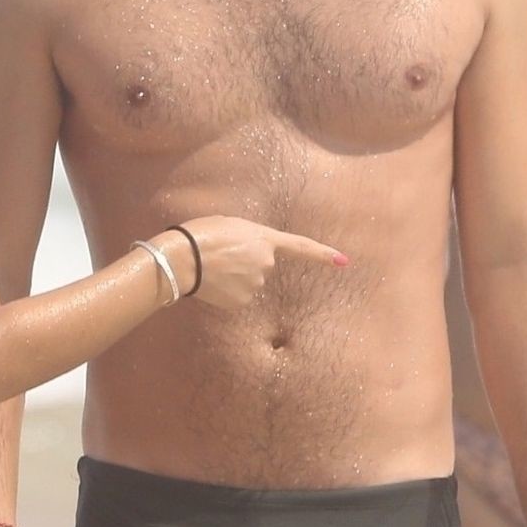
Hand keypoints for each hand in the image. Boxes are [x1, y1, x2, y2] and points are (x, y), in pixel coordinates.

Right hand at [177, 216, 348, 310]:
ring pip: (248, 282)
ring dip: (233, 277)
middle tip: (218, 254)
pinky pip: (236, 296)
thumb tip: (247, 256)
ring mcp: (255, 284)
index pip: (301, 247)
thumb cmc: (201, 235)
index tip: (343, 261)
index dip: (323, 254)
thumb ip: (247, 238)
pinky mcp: (241, 302)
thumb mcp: (229, 225)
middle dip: (244, 262)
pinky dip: (225, 291)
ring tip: (210, 266)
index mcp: (264, 239)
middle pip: (261, 265)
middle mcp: (265, 263)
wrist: (182, 259)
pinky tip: (210, 283)